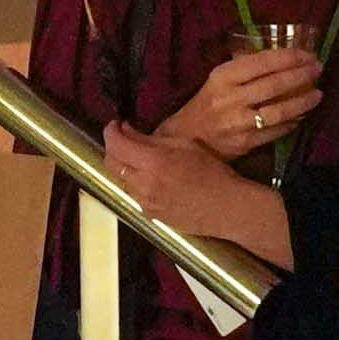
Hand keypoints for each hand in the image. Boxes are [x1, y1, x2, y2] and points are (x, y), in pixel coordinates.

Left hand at [100, 120, 292, 263]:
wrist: (228, 209)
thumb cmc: (213, 173)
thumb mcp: (185, 145)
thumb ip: (152, 139)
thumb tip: (128, 131)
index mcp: (153, 162)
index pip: (116, 144)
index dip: (110, 131)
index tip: (115, 124)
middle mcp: (143, 184)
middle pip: (110, 164)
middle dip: (112, 147)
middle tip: (123, 138)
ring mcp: (145, 202)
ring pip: (120, 180)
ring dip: (124, 166)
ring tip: (139, 158)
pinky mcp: (150, 215)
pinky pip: (134, 195)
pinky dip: (136, 183)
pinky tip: (151, 179)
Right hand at [160, 38, 319, 163]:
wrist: (185, 138)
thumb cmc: (206, 103)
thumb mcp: (219, 80)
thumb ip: (244, 68)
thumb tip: (281, 57)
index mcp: (223, 77)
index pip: (261, 62)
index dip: (288, 57)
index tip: (307, 54)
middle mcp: (230, 98)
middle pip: (274, 85)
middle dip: (301, 76)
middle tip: (318, 70)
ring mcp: (238, 123)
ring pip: (278, 111)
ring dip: (302, 102)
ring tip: (318, 94)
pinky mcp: (244, 143)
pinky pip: (275, 131)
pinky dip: (292, 123)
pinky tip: (302, 115)